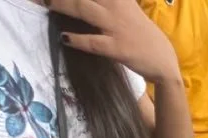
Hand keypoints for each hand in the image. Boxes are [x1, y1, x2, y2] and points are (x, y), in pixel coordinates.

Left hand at [49, 0, 180, 82]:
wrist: (163, 61)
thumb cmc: (142, 36)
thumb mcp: (128, 10)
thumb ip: (111, 2)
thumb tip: (89, 3)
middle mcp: (116, 7)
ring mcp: (116, 27)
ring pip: (84, 10)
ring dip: (62, 5)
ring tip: (45, 2)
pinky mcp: (117, 48)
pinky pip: (93, 42)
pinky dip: (77, 40)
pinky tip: (64, 39)